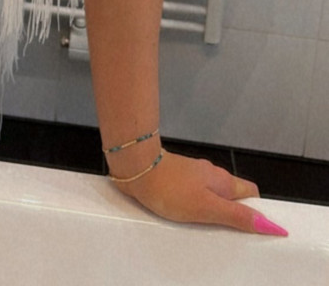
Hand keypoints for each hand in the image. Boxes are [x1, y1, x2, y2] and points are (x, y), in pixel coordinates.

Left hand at [111, 150, 286, 235]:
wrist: (137, 169)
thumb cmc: (170, 188)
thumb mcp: (207, 208)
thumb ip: (237, 216)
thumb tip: (269, 224)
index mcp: (224, 180)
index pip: (251, 194)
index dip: (257, 211)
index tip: (259, 230)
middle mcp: (211, 175)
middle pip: (232, 196)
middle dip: (234, 215)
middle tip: (231, 237)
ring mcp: (194, 176)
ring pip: (213, 196)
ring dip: (214, 212)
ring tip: (209, 232)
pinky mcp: (178, 180)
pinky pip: (195, 196)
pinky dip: (196, 208)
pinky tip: (188, 220)